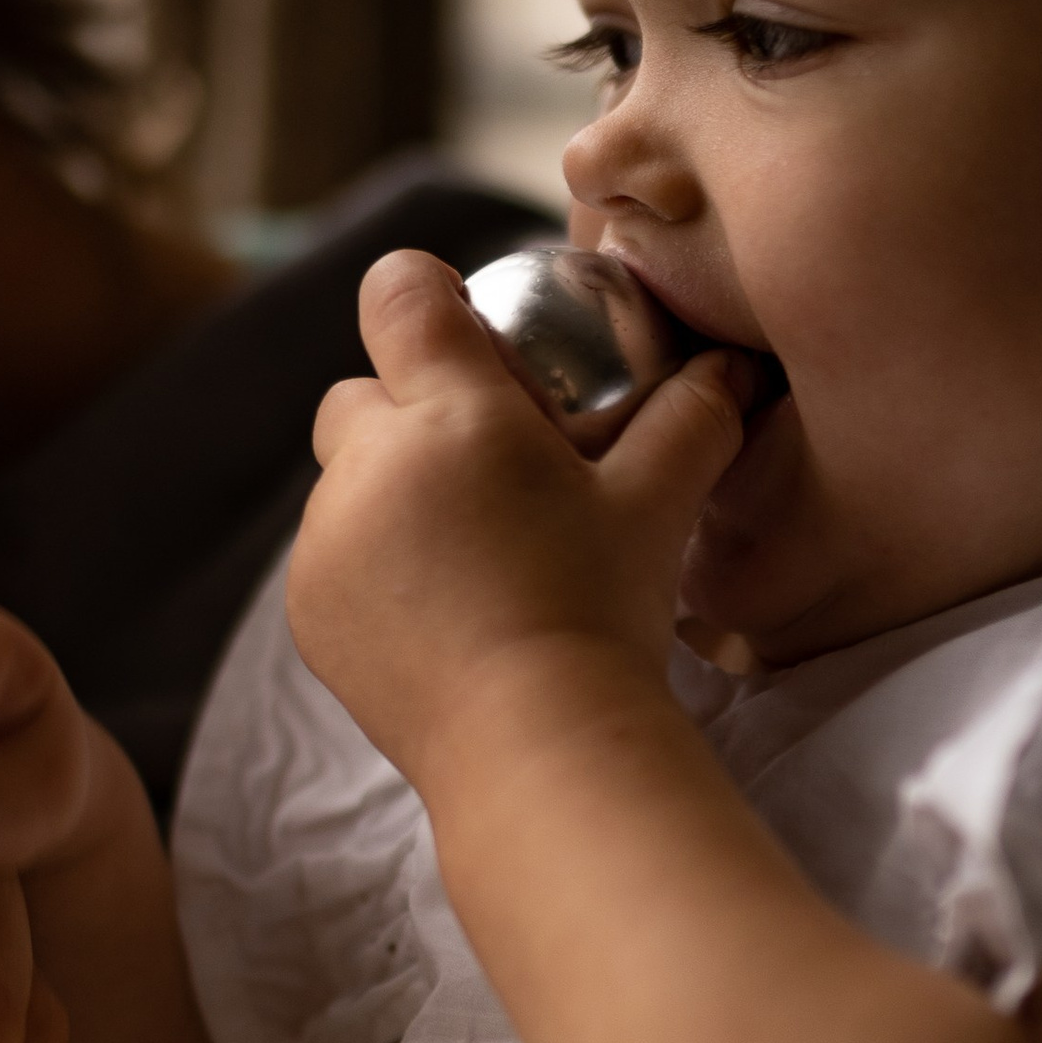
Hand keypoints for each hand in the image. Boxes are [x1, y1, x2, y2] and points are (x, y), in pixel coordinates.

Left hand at [289, 248, 750, 783]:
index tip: (466, 329)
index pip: (398, 296)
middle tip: (486, 463)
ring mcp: (326, 543)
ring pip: (344, 484)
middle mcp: (366, 467)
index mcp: (447, 415)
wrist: (535, 745)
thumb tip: (732, 367)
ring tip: (472, 548)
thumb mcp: (657, 505)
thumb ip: (690, 420)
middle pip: (360, 395)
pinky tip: (444, 608)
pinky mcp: (309, 614)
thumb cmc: (600, 612)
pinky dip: (374, 567)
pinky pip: (332, 559)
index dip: (426, 297)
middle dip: (408, 411)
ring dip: (390, 494)